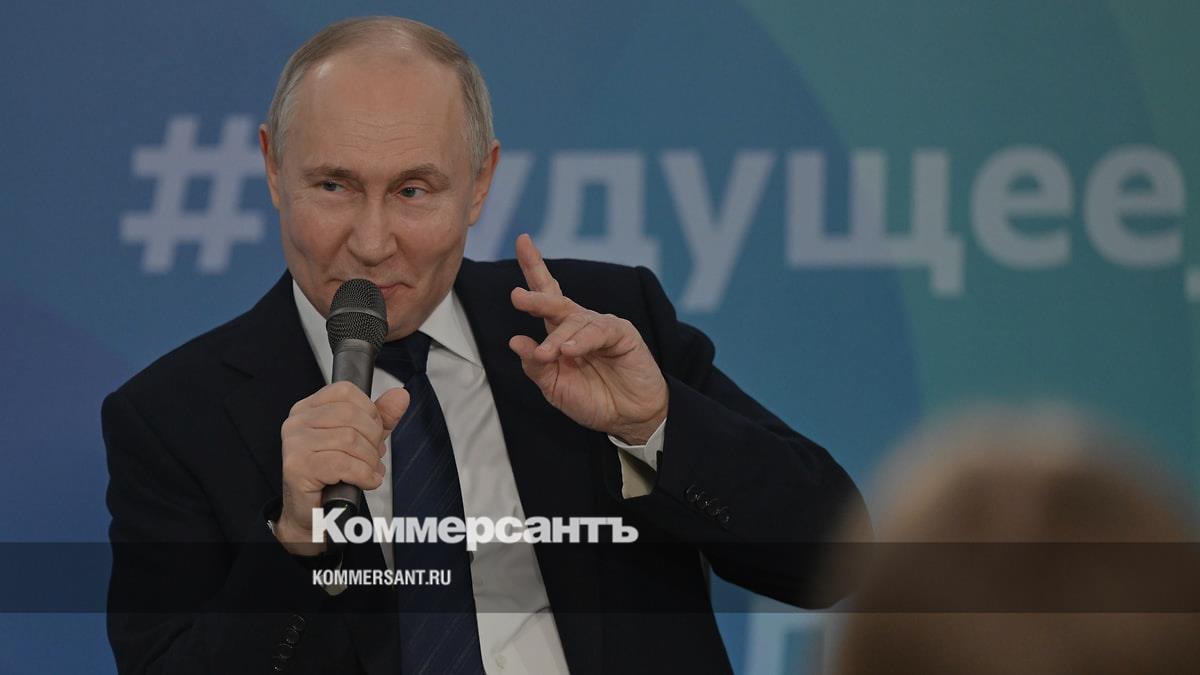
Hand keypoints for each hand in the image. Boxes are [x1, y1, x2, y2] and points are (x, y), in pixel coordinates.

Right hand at [274, 381, 408, 554]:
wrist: (313, 514)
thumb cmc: (334, 475)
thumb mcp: (363, 440)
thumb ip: (381, 417)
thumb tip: (401, 395)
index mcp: (309, 408)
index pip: (346, 391)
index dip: (370, 412)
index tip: (374, 433)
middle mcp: (297, 422)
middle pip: (351, 416)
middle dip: (373, 440)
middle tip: (374, 458)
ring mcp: (294, 443)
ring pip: (350, 440)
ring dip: (369, 461)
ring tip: (369, 472)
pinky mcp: (298, 467)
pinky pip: (343, 464)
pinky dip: (363, 475)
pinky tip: (365, 482)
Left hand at [508, 233, 667, 444]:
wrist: (629, 418)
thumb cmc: (593, 400)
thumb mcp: (555, 387)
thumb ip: (535, 365)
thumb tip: (514, 341)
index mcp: (562, 332)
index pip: (547, 294)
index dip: (534, 268)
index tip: (523, 240)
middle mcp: (580, 323)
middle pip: (556, 301)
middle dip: (537, 297)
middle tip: (517, 298)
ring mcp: (602, 326)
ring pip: (574, 322)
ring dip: (557, 339)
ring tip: (547, 355)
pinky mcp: (623, 334)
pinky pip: (599, 331)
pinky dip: (582, 341)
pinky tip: (570, 351)